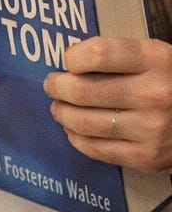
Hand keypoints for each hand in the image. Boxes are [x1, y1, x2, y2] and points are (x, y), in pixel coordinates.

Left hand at [43, 36, 171, 173]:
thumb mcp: (158, 57)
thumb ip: (121, 55)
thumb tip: (72, 59)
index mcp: (158, 60)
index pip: (99, 54)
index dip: (73, 57)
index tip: (69, 60)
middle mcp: (155, 95)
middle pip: (83, 90)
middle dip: (58, 86)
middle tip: (52, 84)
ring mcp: (150, 129)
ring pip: (83, 122)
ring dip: (62, 113)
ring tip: (60, 107)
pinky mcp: (146, 157)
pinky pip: (96, 148)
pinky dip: (76, 137)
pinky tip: (74, 130)